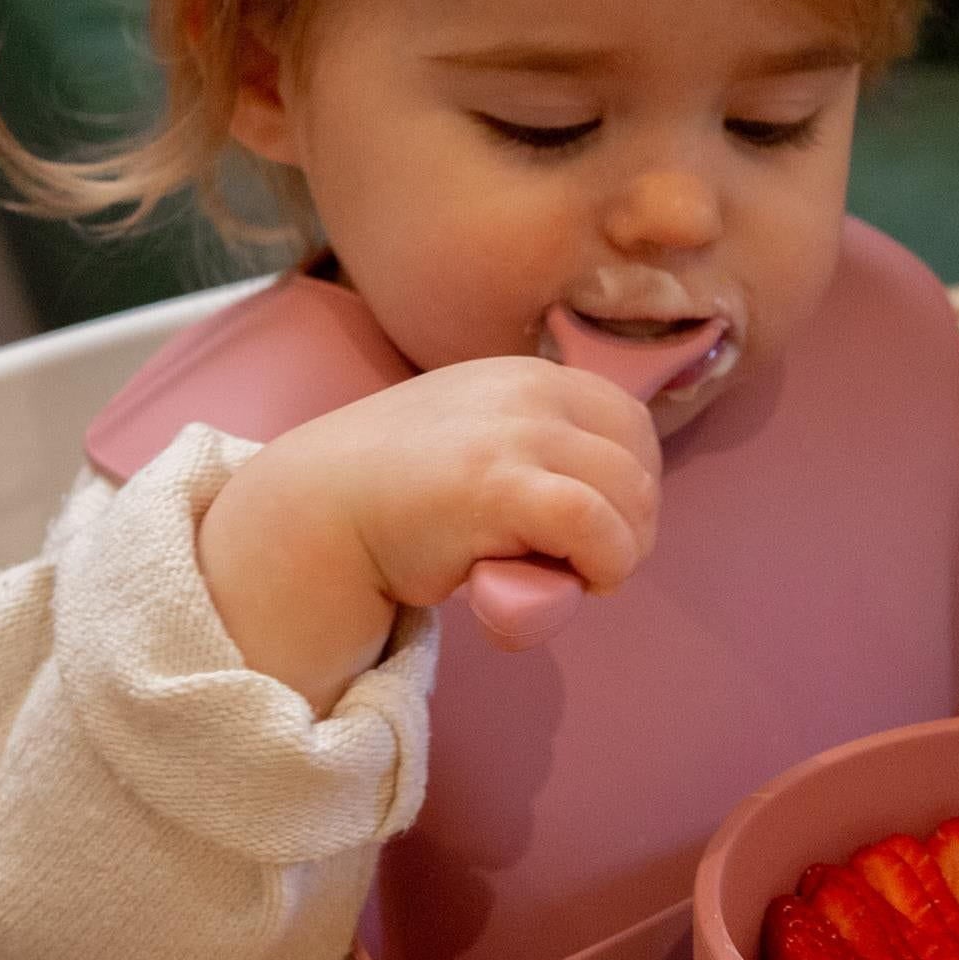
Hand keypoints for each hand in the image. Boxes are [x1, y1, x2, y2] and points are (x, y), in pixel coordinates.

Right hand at [198, 357, 661, 715]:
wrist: (318, 513)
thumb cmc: (403, 496)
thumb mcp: (482, 442)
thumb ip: (540, 450)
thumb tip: (613, 504)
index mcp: (531, 375)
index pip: (631, 423)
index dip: (633, 485)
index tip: (601, 528)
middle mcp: (530, 389)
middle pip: (640, 462)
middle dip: (631, 523)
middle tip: (585, 563)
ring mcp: (516, 433)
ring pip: (630, 496)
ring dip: (619, 551)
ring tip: (568, 576)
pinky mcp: (501, 485)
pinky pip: (596, 526)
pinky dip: (604, 564)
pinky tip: (573, 584)